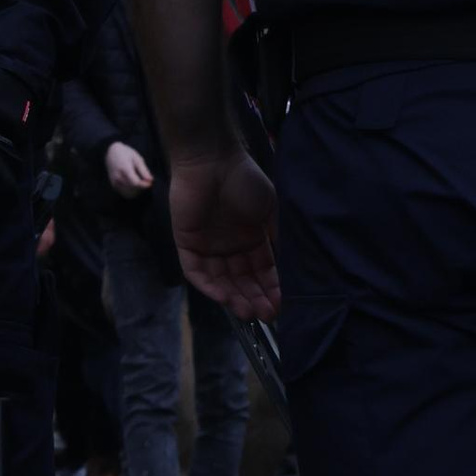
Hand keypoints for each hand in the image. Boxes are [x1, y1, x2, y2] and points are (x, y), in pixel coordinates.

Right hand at [104, 141, 154, 197]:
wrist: (111, 153)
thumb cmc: (126, 154)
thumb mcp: (137, 158)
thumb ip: (143, 170)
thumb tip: (151, 180)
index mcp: (124, 168)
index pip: (135, 182)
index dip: (144, 185)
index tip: (150, 183)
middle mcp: (118, 176)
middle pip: (133, 188)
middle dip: (142, 187)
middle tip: (145, 181)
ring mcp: (115, 182)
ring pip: (129, 193)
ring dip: (137, 191)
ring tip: (140, 182)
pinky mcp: (114, 185)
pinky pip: (125, 193)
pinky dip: (131, 192)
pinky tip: (134, 185)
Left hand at [169, 148, 279, 319]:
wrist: (212, 159)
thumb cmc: (244, 180)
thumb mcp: (269, 210)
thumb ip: (276, 238)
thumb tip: (290, 267)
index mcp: (249, 237)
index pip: (261, 270)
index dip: (271, 289)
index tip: (281, 306)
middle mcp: (228, 244)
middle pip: (241, 280)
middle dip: (254, 298)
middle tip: (266, 316)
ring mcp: (207, 244)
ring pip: (220, 279)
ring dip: (234, 297)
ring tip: (248, 312)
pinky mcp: (186, 242)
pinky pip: (195, 270)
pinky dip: (208, 285)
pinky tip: (224, 297)